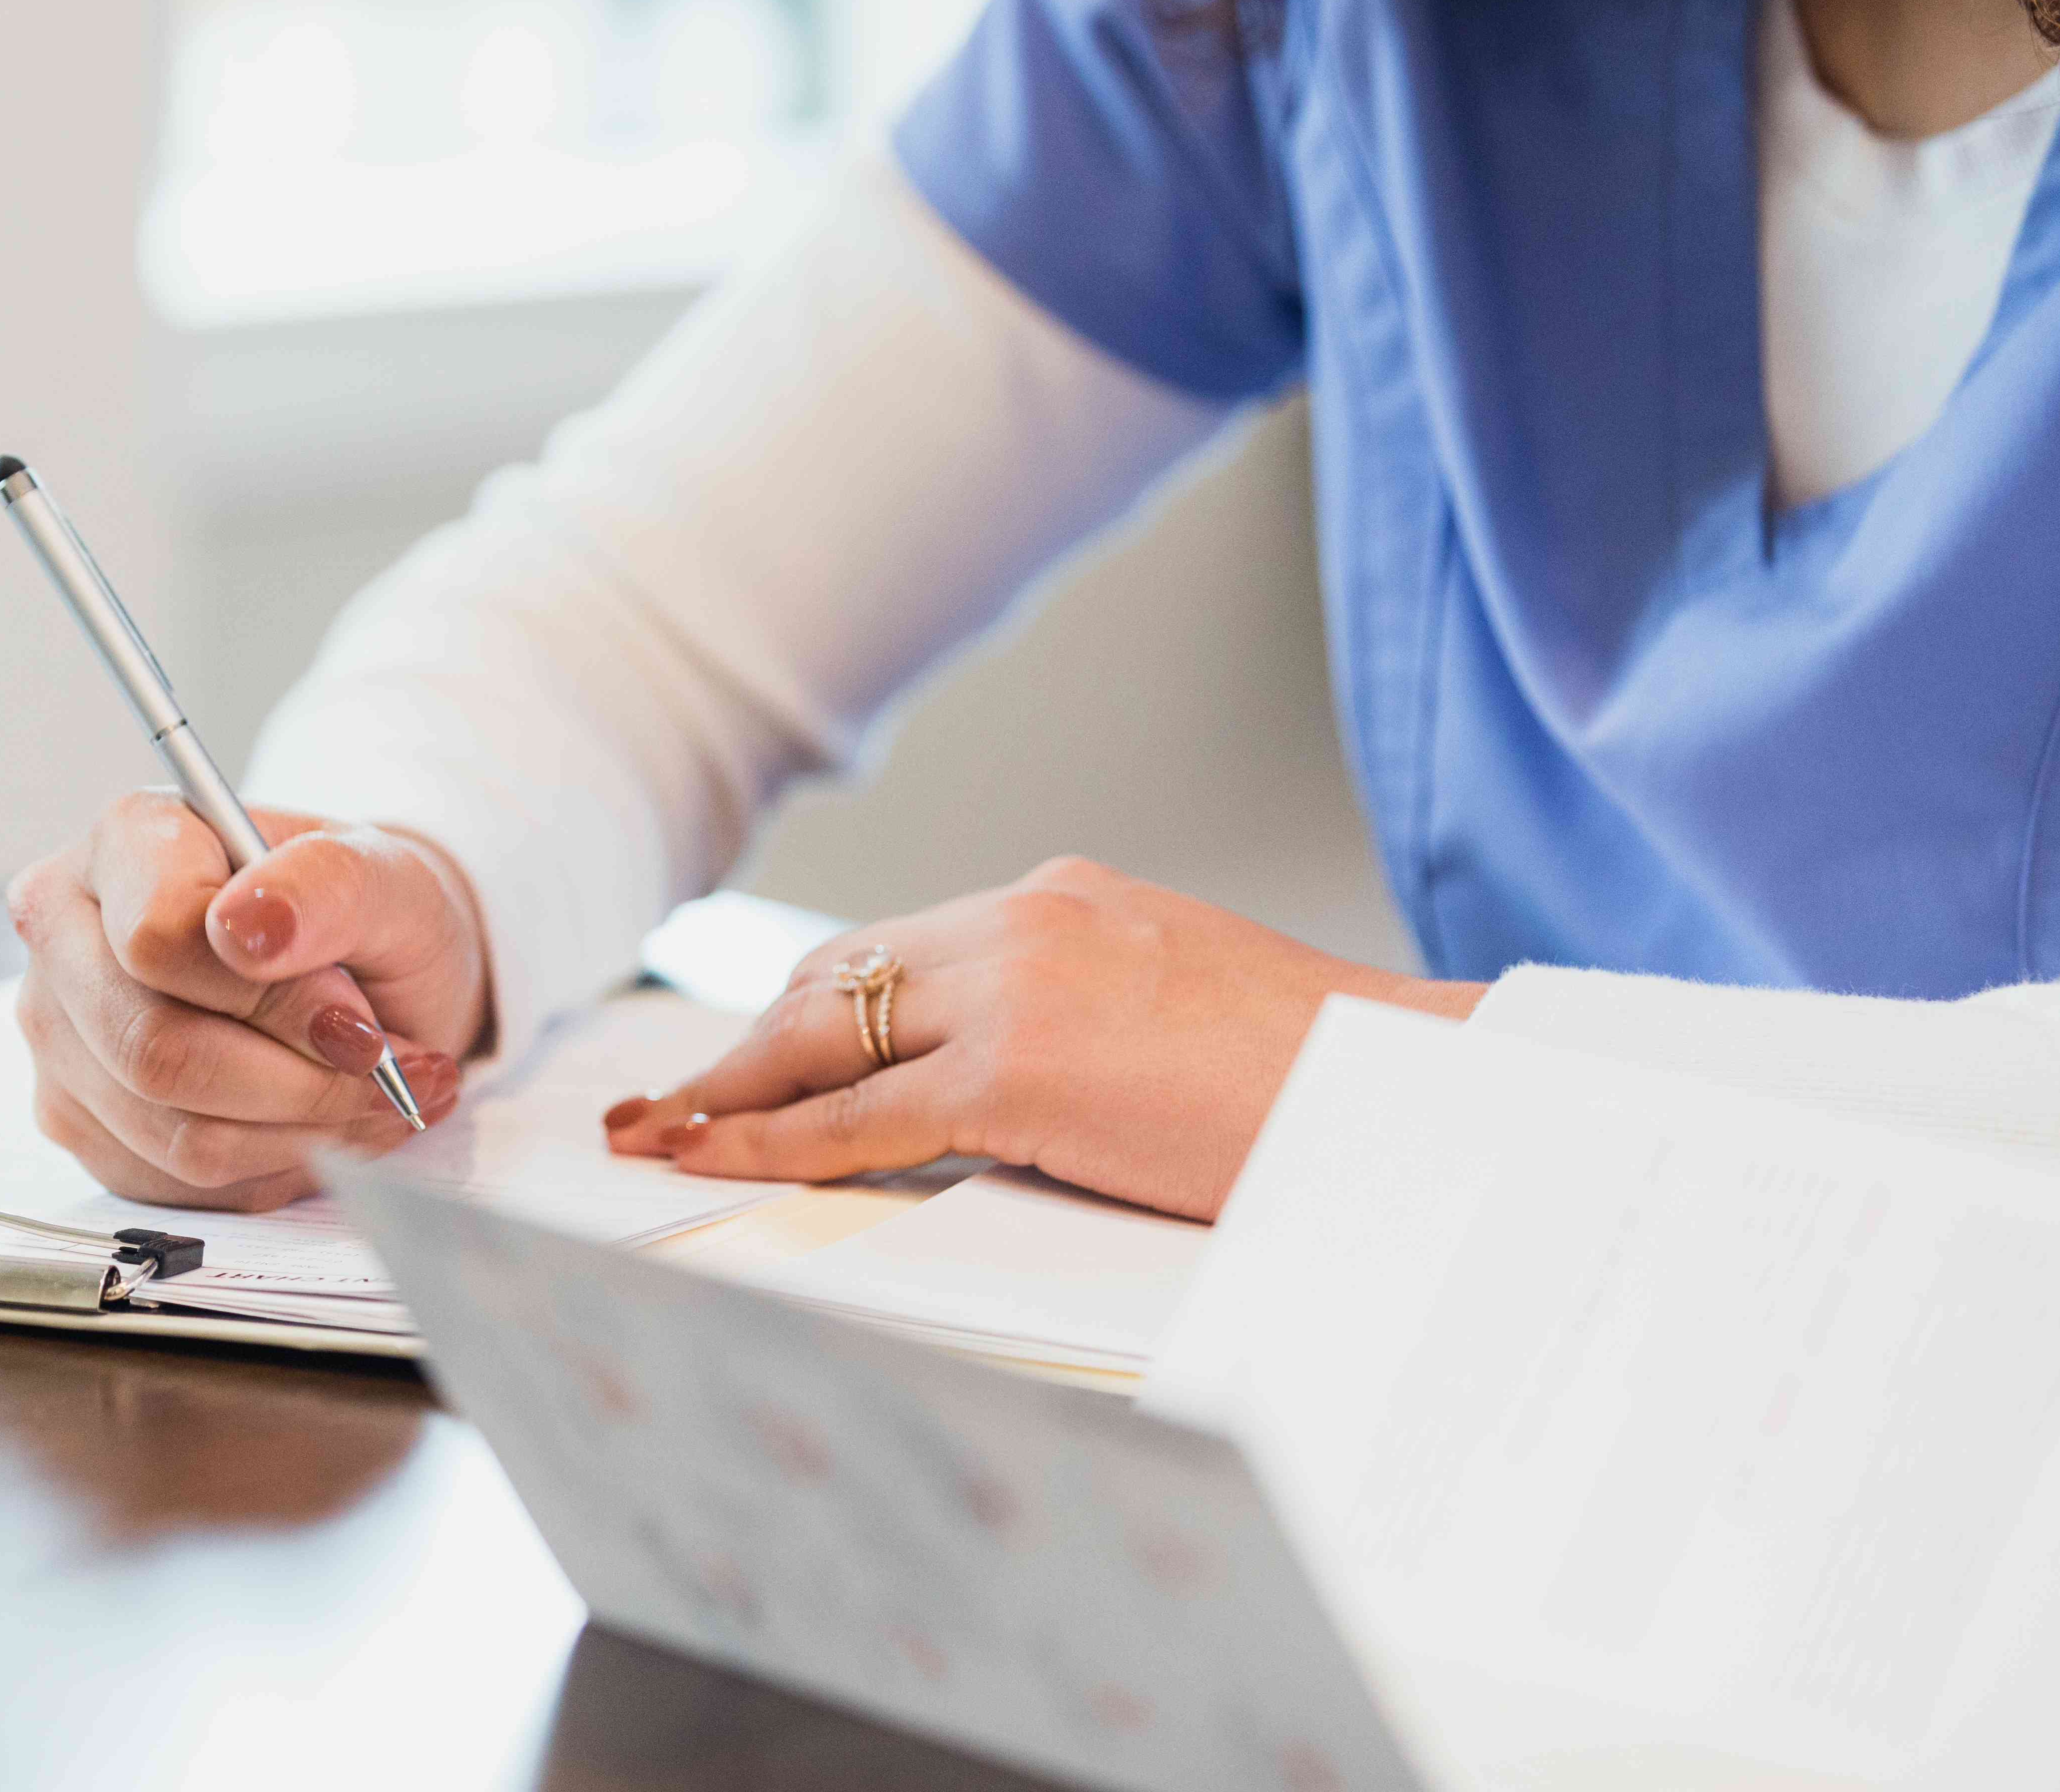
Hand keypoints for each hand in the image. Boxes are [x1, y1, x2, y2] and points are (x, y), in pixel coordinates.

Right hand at [7, 792, 489, 1211]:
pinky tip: (323, 1120)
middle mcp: (67, 935)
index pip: (156, 937)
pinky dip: (277, 1164)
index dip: (269, 996)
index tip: (358, 1014)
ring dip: (301, 1130)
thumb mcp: (385, 878)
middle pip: (153, 1049)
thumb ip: (325, 886)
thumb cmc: (361, 913)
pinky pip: (179, 1181)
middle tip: (389, 1070)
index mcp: (127, 841)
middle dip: (298, 1081)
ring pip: (173, 1132)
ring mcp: (62, 1036)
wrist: (365, 971)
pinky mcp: (84, 1120)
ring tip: (376, 1094)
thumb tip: (247, 928)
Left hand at [603, 857, 1479, 1221]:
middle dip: (745, 1046)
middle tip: (668, 1093)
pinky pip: (855, 1118)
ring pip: (821, 1042)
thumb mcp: (1172, 1004)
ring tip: (659, 1130)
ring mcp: (1014, 991)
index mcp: (1061, 899)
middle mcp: (1023, 921)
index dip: (808, 1008)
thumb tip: (1016, 1077)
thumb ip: (1079, 1016)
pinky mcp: (1017, 1074)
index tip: (751, 1047)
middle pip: (835, 982)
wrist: (1400, 1083)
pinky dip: (771, 1142)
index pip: (895, 951)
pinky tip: (715, 1160)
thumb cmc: (1311, 1068)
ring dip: (730, 1092)